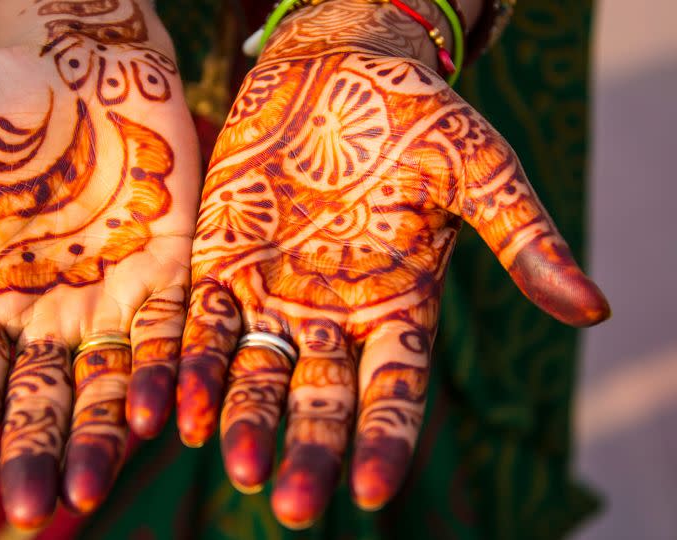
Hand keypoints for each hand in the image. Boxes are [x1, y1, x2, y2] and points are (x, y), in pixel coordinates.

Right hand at [0, 0, 198, 528]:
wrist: (85, 62)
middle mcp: (48, 309)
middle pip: (38, 400)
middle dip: (32, 456)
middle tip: (27, 510)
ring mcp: (110, 295)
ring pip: (104, 385)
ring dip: (98, 439)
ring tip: (87, 491)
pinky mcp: (168, 271)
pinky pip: (166, 335)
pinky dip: (162, 375)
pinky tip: (158, 419)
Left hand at [175, 0, 608, 528]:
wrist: (335, 66)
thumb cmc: (416, 115)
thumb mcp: (478, 170)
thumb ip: (522, 239)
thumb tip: (594, 309)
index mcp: (397, 305)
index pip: (394, 389)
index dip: (384, 437)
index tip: (372, 490)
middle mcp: (332, 314)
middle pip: (319, 399)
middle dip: (306, 450)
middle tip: (291, 507)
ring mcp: (273, 293)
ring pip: (255, 372)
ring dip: (242, 419)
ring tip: (234, 464)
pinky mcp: (221, 263)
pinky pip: (201, 324)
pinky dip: (189, 364)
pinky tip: (174, 408)